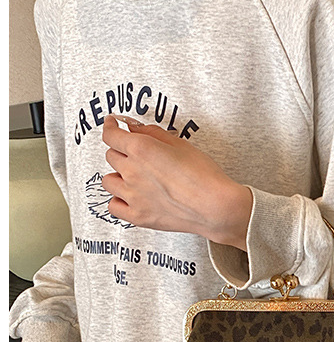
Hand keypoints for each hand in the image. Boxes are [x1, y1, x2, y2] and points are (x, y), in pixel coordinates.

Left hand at [101, 115, 253, 248]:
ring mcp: (132, 196)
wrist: (216, 207)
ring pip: (108, 180)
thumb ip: (153, 133)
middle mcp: (132, 171)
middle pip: (111, 156)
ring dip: (117, 175)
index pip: (111, 134)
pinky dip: (118, 200)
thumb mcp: (181, 145)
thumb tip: (137, 128)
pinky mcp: (138, 216)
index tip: (112, 124)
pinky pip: (114, 206)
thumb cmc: (205, 177)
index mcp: (141, 149)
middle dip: (121, 151)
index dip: (110, 126)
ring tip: (131, 177)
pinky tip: (128, 197)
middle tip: (134, 153)